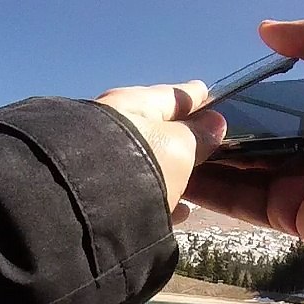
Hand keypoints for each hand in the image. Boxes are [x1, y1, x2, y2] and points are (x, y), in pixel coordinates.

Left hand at [95, 82, 226, 219]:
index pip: (171, 96)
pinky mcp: (103, 196)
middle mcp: (115, 127)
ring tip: (196, 177)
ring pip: (148, 160)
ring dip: (170, 167)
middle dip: (179, 133)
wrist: (89, 208)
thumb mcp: (178, 147)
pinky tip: (178, 209)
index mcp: (133, 104)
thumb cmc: (137, 164)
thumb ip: (198, 135)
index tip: (206, 94)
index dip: (193, 97)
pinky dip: (161, 195)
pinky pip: (140, 191)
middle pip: (156, 127)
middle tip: (205, 139)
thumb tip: (214, 122)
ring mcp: (105, 162)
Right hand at [185, 18, 303, 245]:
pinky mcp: (295, 216)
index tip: (214, 97)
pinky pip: (244, 203)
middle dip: (222, 136)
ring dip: (206, 162)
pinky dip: (211, 190)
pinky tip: (178, 170)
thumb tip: (267, 31)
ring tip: (164, 143)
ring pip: (245, 176)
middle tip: (178, 121)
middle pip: (261, 148)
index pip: (287, 116)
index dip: (251, 107)